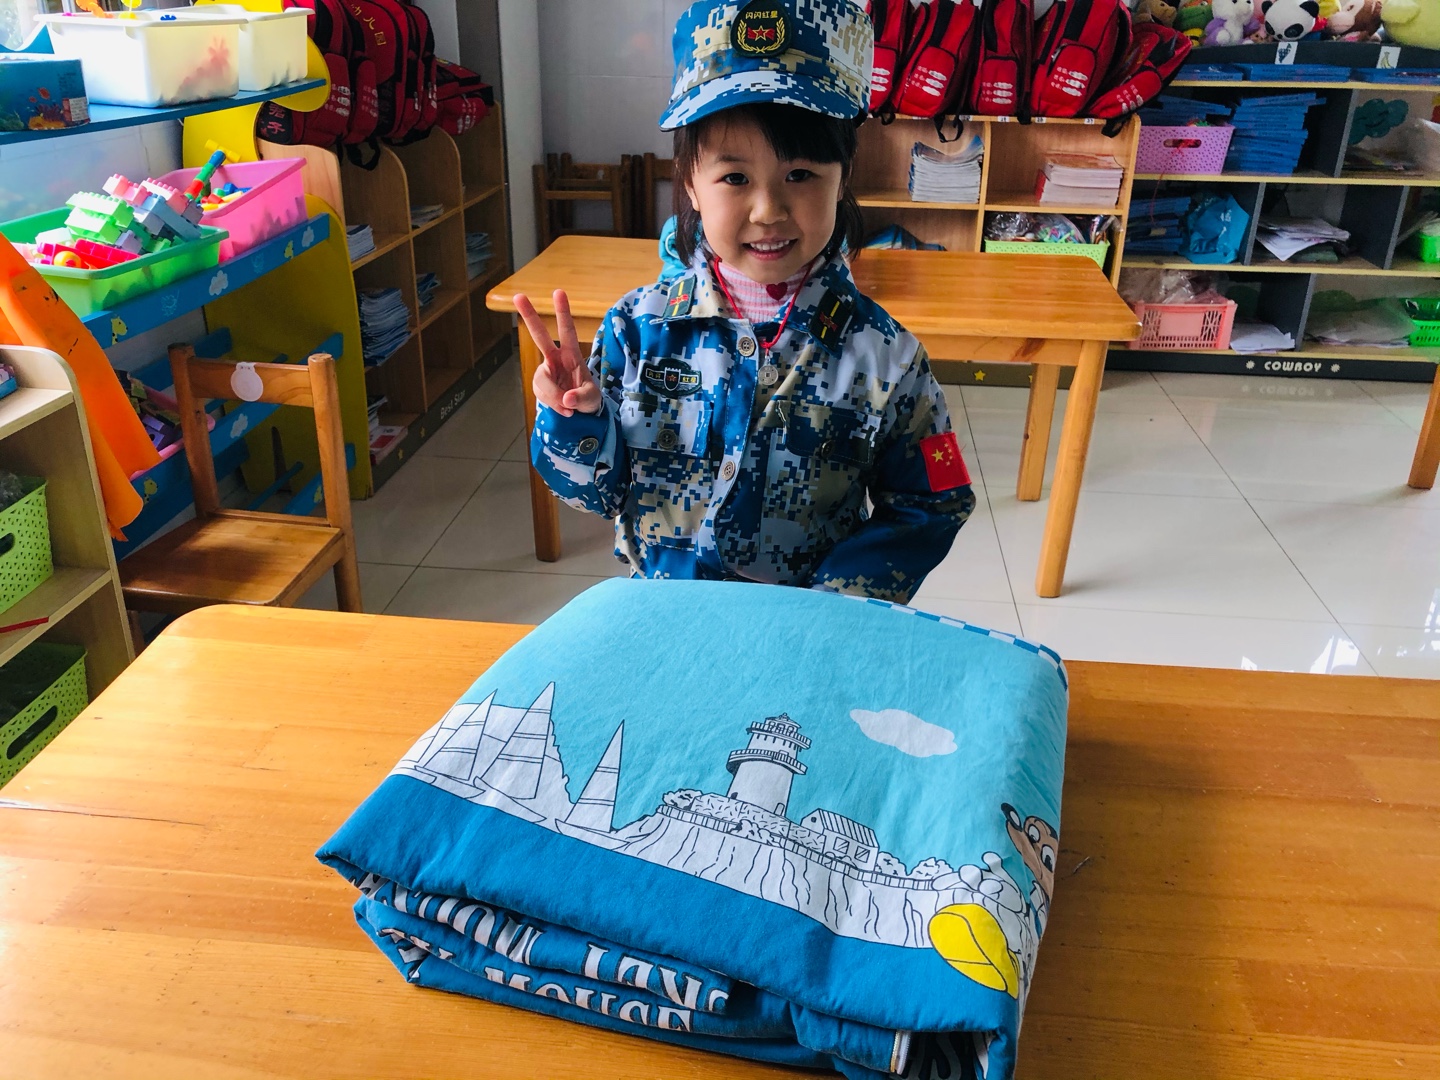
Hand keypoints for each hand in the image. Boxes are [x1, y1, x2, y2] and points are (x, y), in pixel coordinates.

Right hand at [515, 289, 602, 417]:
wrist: (581, 415)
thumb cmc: (589, 400)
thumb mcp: (592, 399)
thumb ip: (581, 398)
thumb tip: (566, 399)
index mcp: (572, 355)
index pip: (567, 330)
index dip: (563, 312)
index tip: (558, 292)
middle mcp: (555, 359)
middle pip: (539, 336)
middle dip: (529, 316)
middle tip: (518, 296)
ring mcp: (546, 372)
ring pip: (541, 381)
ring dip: (554, 396)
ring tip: (569, 407)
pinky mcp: (540, 387)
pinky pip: (541, 395)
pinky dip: (552, 404)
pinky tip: (564, 411)